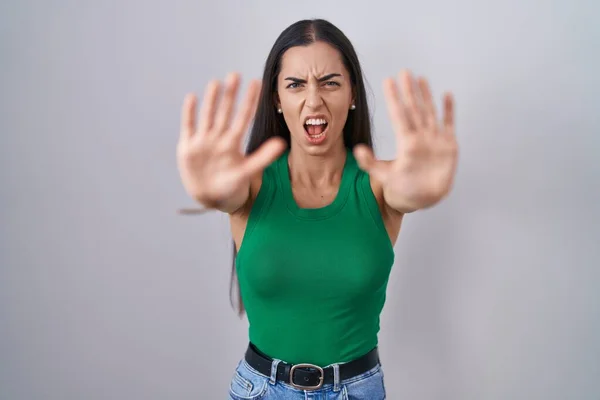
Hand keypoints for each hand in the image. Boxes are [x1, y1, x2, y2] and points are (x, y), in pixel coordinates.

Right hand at [177, 73, 285, 210]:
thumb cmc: (232, 186)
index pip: (243, 118)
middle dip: (230, 95)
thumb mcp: (247, 171)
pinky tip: (192, 97)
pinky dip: (189, 114)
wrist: (211, 199)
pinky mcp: (188, 148)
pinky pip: (188, 127)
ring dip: (211, 100)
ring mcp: (203, 142)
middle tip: (236, 74)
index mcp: (234, 143)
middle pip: (225, 113)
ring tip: (216, 82)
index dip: (249, 102)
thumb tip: (281, 143)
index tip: (257, 83)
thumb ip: (263, 157)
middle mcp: (219, 139)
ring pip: (208, 116)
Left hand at [354, 70, 457, 212]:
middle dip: (409, 91)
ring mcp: (434, 139)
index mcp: (406, 142)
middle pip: (414, 109)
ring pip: (429, 112)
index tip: (388, 81)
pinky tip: (446, 95)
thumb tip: (358, 150)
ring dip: (426, 95)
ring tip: (421, 78)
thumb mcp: (383, 175)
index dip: (394, 98)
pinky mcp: (448, 145)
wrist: (420, 198)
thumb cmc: (401, 187)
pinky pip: (449, 124)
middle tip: (404, 72)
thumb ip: (370, 163)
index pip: (399, 114)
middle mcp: (419, 137)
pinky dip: (449, 110)